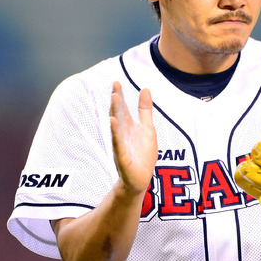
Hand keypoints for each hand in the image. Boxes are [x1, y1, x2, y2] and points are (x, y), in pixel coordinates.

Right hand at [109, 81, 157, 195]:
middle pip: (118, 114)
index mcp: (128, 126)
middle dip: (117, 101)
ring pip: (117, 127)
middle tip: (115, 86)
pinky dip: (115, 133)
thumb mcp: (147, 128)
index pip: (123, 108)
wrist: (140, 178)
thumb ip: (145, 110)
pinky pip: (118, 143)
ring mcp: (121, 144)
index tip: (116, 82)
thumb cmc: (142, 153)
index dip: (120, 96)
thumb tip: (145, 88)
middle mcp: (122, 133)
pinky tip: (113, 122)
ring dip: (115, 113)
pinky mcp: (122, 156)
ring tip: (115, 98)